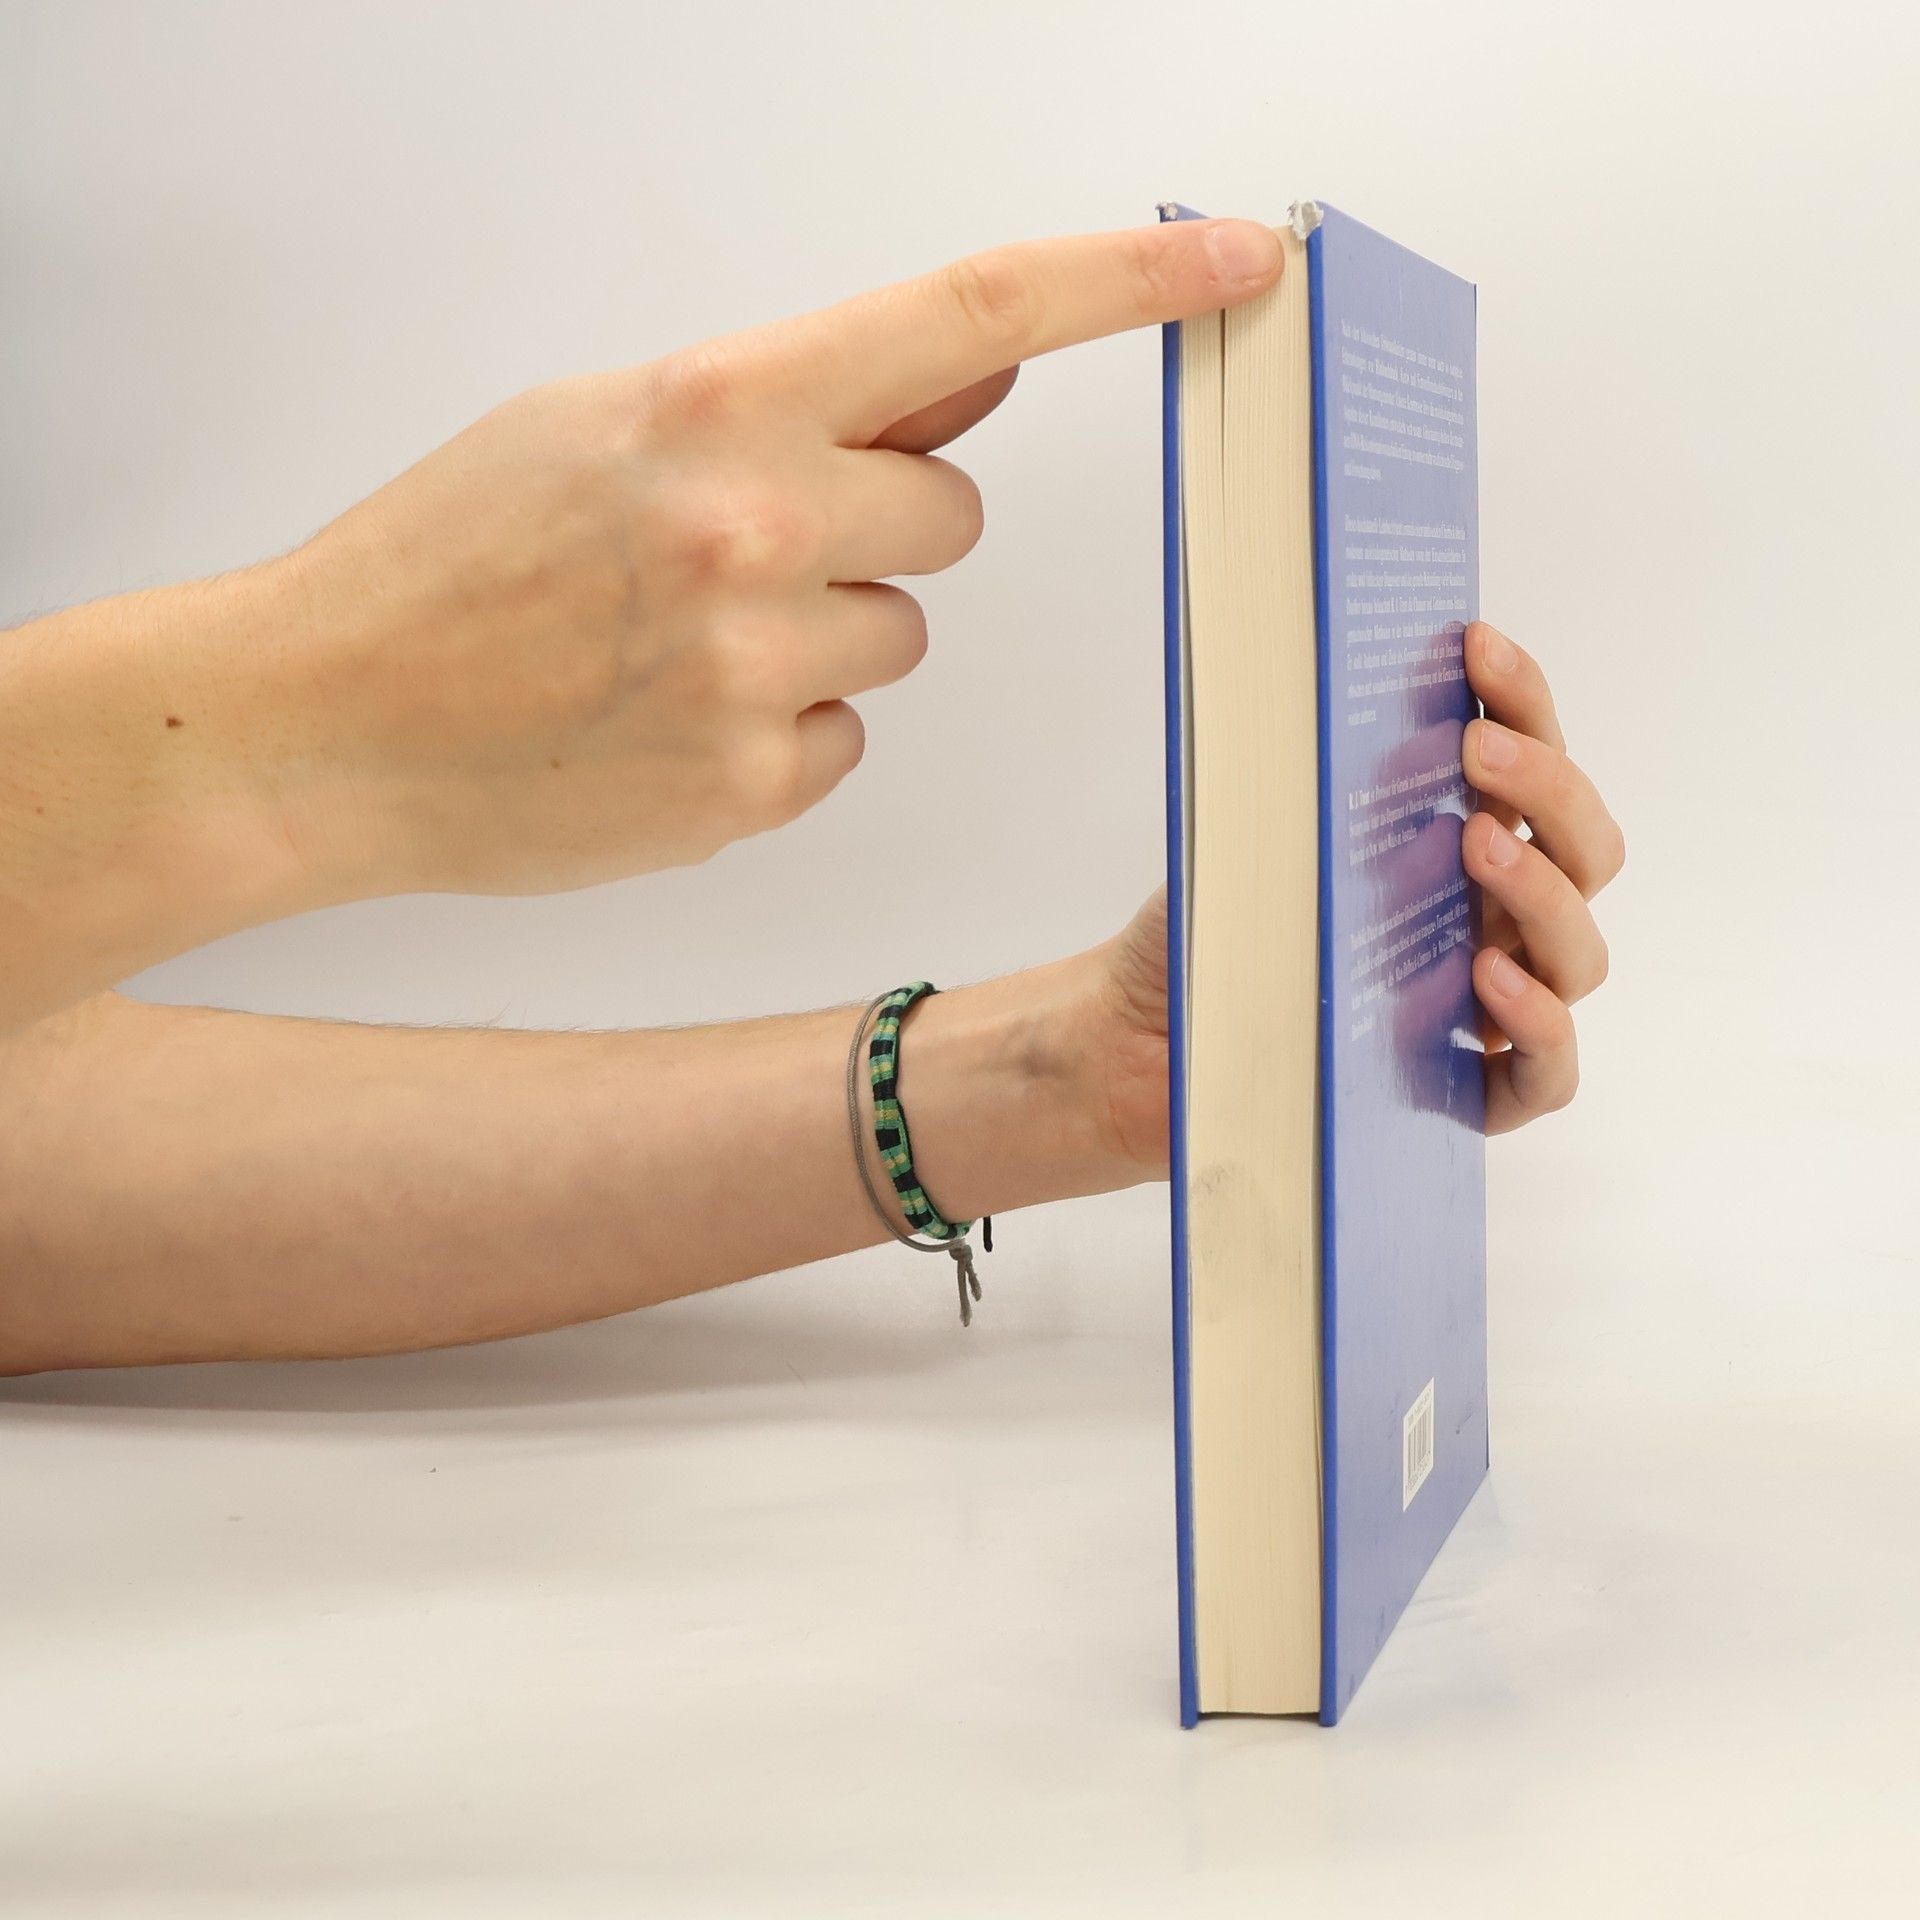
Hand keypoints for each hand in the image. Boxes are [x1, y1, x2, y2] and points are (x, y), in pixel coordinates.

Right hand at [253, 219, 1286, 897]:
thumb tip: (970, 372)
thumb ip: (803, 400)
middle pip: (951, 512)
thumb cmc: (448, 556)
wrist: (323, 722)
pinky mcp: (757, 788)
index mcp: (722, 404)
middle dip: (878, 524)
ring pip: (903, 633)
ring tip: (680, 644)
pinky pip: (847, 734)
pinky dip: (783, 728)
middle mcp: (762, 530)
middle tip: (741, 549)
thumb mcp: (608, 420)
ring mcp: (763, 670)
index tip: (1236, 263)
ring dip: (825, 631)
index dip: (1127, 281)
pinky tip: (670, 720)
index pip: (975, 313)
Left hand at [1072, 622, 1622, 1166]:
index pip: (1527, 764)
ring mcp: (1486, 1011)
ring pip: (1579, 955)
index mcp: (1454, 846)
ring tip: (1473, 844)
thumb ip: (1307, 776)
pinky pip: (1543, 1073)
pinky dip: (1536, 1021)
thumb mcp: (1252, 836)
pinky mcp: (1464, 1099)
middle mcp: (1488, 924)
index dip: (1519, 698)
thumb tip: (1328, 683)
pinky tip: (1489, 979)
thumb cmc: (1207, 932)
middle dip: (1549, 787)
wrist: (1139, 1041)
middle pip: (1583, 851)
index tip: (1477, 644)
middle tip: (1475, 750)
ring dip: (1541, 891)